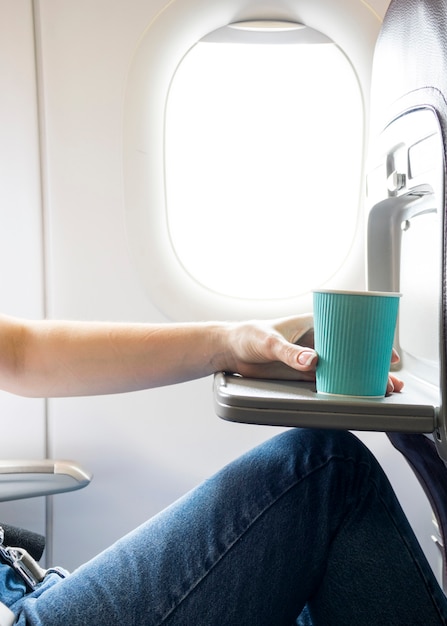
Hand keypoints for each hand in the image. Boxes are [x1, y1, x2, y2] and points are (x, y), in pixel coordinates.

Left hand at [224, 315, 403, 393]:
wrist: (230, 351)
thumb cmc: (248, 335)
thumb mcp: (268, 341)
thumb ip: (289, 352)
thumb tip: (312, 361)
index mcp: (314, 323)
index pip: (349, 327)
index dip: (372, 338)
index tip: (388, 353)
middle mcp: (317, 340)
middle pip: (352, 350)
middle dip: (374, 363)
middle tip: (392, 378)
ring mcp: (312, 357)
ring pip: (345, 367)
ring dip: (363, 377)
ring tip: (384, 390)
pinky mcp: (303, 373)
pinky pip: (329, 379)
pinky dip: (345, 386)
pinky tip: (358, 394)